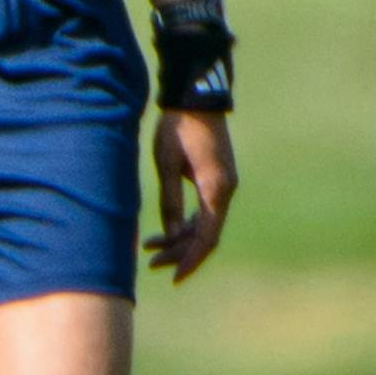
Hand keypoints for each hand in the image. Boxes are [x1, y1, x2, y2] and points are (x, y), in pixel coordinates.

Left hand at [145, 109, 236, 279]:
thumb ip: (170, 201)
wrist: (196, 98)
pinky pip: (206, 211)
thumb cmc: (177, 128)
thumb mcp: (166, 164)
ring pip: (206, 224)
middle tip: (151, 262)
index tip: (174, 276)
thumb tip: (173, 234)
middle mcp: (225, 190)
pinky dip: (187, 224)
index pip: (207, 236)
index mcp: (216, 188)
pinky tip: (167, 231)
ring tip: (150, 247)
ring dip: (181, 238)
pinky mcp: (218, 179)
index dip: (190, 259)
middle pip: (206, 234)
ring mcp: (224, 185)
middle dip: (180, 252)